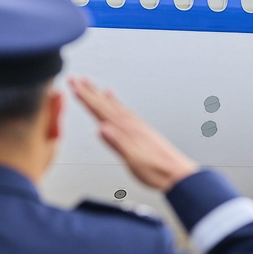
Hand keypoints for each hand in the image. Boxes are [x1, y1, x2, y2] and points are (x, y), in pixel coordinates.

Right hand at [71, 77, 198, 191]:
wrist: (178, 174)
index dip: (86, 97)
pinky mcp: (142, 132)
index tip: (74, 84)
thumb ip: (118, 143)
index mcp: (127, 130)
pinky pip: (125, 112)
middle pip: (106, 104)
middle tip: (76, 78)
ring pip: (115, 106)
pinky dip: (117, 104)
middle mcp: (132, 124)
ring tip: (92, 86)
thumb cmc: (158, 170)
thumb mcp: (134, 159)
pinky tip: (115, 102)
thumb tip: (102, 128)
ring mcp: (137, 127)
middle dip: (89, 91)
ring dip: (101, 95)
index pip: (101, 110)